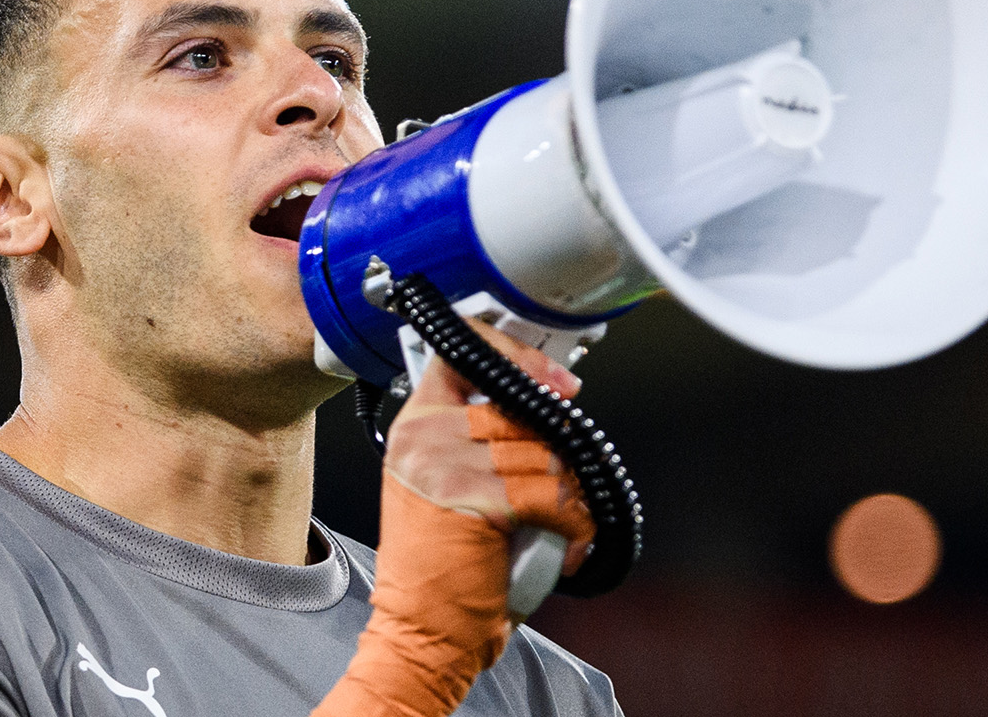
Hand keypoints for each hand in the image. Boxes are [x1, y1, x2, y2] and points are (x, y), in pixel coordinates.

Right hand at [311, 321, 594, 716]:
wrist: (422, 634)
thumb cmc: (440, 573)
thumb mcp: (446, 485)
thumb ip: (479, 438)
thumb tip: (544, 408)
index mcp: (414, 426)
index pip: (463, 354)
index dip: (517, 357)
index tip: (556, 380)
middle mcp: (423, 439)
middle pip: (518, 410)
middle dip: (556, 452)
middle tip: (564, 490)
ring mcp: (443, 466)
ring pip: (542, 454)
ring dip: (570, 494)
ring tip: (562, 525)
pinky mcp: (474, 500)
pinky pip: (550, 493)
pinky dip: (574, 523)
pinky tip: (569, 544)